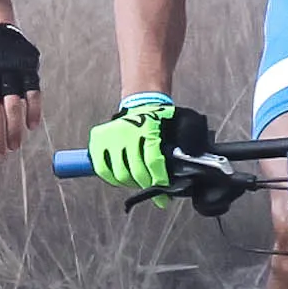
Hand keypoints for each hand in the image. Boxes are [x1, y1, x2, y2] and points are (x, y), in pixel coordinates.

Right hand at [86, 93, 208, 191]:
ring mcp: (111, 136)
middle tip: (151, 184)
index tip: (163, 185)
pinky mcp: (99, 140)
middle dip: (147, 183)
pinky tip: (122, 179)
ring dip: (131, 183)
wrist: (142, 103)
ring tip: (138, 181)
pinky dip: (112, 179)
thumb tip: (188, 163)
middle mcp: (128, 132)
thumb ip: (185, 144)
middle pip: (136, 171)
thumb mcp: (178, 126)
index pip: (153, 161)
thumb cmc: (160, 120)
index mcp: (148, 127)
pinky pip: (102, 169)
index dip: (159, 179)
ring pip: (120, 174)